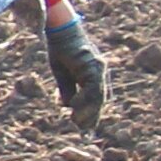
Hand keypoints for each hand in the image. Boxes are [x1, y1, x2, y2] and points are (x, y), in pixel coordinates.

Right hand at [44, 5, 109, 128]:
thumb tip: (66, 105)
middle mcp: (100, 71)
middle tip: (84, 133)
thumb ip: (67, 89)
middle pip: (100, 100)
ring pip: (98, 96)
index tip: (85, 129)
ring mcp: (98, 68)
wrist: (60, 27)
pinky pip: (91, 88)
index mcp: (93, 73)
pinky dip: (83, 99)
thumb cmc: (60, 47)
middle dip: (92, 117)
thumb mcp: (62, 73)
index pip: (96, 98)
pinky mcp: (93, 66)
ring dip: (87, 111)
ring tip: (76, 123)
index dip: (91, 113)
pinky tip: (71, 107)